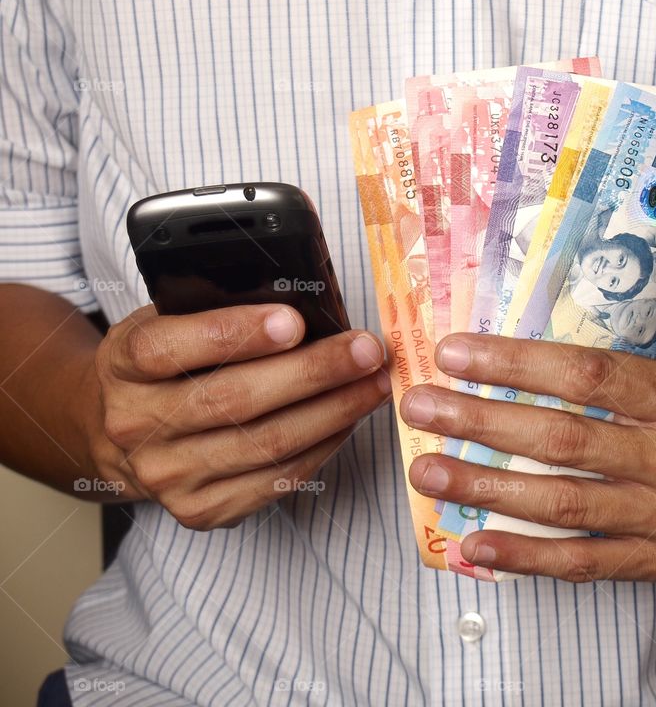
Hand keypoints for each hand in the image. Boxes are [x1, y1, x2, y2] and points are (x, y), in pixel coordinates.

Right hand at [87, 304, 390, 528]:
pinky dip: (322, 446)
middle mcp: (134, 426)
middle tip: (366, 350)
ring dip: (333, 412)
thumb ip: (214, 312)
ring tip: (374, 383)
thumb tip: (303, 306)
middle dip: (312, 372)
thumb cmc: (163, 367)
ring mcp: (167, 476)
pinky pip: (276, 480)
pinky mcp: (199, 510)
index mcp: (122, 366)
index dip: (233, 334)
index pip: (168, 349)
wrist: (120, 437)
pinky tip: (348, 418)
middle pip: (232, 401)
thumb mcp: (166, 323)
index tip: (294, 321)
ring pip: (264, 445)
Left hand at [399, 334, 655, 581]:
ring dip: (487, 487)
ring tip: (429, 471)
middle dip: (482, 422)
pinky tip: (474, 541)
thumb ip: (614, 373)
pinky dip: (526, 556)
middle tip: (421, 407)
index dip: (515, 364)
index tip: (455, 354)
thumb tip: (513, 364)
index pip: (588, 377)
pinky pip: (585, 562)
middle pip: (565, 440)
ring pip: (565, 504)